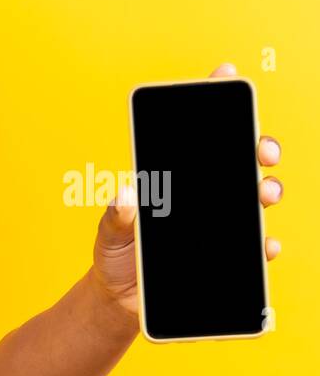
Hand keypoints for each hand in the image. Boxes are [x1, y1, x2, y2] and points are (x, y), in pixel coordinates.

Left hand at [91, 61, 283, 314]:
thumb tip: (125, 196)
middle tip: (261, 150)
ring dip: (266, 190)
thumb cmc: (114, 257)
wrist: (120, 300)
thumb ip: (116, 218)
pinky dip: (264, 244)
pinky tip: (266, 244)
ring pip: (253, 198)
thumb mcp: (108, 235)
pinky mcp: (225, 255)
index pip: (195, 137)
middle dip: (257, 146)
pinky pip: (254, 246)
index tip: (224, 75)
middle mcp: (201, 196)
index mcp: (173, 181)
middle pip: (238, 160)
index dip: (212, 102)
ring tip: (263, 193)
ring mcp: (217, 223)